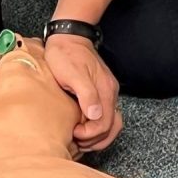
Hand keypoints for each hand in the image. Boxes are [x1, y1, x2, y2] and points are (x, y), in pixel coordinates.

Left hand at [43, 34, 121, 151]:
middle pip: (111, 127)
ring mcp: (107, 92)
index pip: (105, 123)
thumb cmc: (66, 55)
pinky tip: (83, 128)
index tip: (73, 133)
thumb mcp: (72, 74)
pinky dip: (97, 127)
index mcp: (105, 90)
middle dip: (94, 139)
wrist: (69, 36)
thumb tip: (96, 116)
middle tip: (75, 141)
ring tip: (80, 139)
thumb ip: (87, 94)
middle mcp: (109, 92)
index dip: (90, 134)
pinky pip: (105, 115)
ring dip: (97, 136)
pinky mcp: (101, 91)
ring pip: (110, 123)